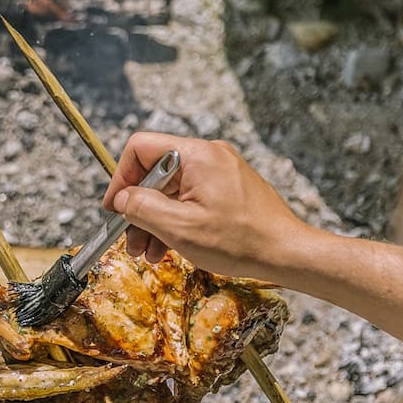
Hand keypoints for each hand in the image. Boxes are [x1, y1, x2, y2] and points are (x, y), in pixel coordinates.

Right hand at [103, 133, 305, 278]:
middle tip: (130, 242)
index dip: (121, 179)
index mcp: (196, 155)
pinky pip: (192, 198)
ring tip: (149, 254)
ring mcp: (221, 171)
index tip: (115, 209)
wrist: (288, 253)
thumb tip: (122, 199)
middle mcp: (209, 155)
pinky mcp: (229, 188)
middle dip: (139, 209)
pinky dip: (177, 220)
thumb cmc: (240, 240)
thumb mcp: (180, 227)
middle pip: (156, 172)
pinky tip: (170, 247)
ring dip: (156, 220)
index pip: (141, 148)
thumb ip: (143, 208)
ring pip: (173, 189)